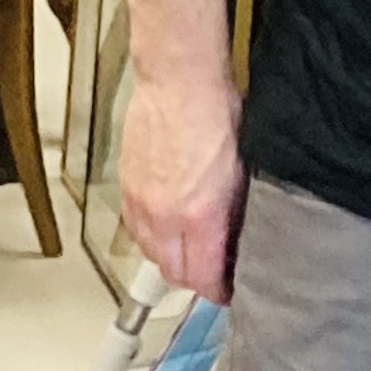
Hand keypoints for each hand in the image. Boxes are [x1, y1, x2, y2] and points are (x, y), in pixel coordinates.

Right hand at [117, 66, 247, 303]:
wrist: (178, 79)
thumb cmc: (215, 110)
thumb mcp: (243, 168)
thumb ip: (236, 211)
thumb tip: (239, 237)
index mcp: (199, 214)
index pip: (202, 277)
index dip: (218, 291)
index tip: (229, 291)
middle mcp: (164, 215)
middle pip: (173, 273)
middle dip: (194, 280)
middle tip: (213, 274)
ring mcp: (141, 201)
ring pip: (151, 252)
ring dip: (170, 259)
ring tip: (191, 251)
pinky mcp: (127, 185)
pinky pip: (135, 227)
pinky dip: (151, 235)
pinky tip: (167, 224)